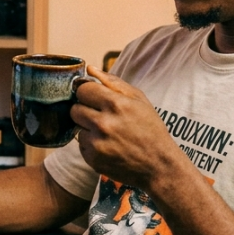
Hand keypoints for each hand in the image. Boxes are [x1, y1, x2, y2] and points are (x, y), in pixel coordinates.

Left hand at [70, 66, 184, 189]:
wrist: (159, 166)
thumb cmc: (150, 129)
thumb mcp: (139, 100)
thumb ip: (112, 82)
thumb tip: (89, 68)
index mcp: (116, 104)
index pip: (82, 90)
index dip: (89, 94)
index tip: (97, 99)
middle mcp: (103, 123)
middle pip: (74, 109)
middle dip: (85, 111)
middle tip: (103, 117)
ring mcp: (97, 143)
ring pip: (77, 127)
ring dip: (88, 129)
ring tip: (109, 134)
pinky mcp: (93, 159)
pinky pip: (81, 145)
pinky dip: (91, 144)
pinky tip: (109, 146)